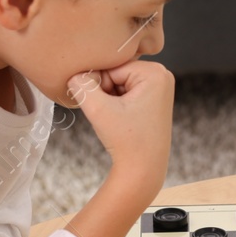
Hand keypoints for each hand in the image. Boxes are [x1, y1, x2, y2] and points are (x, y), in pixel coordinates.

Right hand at [68, 60, 173, 201]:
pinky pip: (126, 91)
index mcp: (155, 72)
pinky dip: (117, 103)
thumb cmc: (126, 141)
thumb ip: (81, 85)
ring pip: (119, 82)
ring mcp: (159, 87)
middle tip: (112, 115)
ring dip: (109, 98)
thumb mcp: (98, 109)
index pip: (111, 66)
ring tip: (117, 118)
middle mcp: (161, 75)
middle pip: (116, 72)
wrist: (142, 169)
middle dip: (105, 91)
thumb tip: (73, 72)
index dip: (99, 85)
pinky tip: (121, 119)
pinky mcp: (154, 99)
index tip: (104, 107)